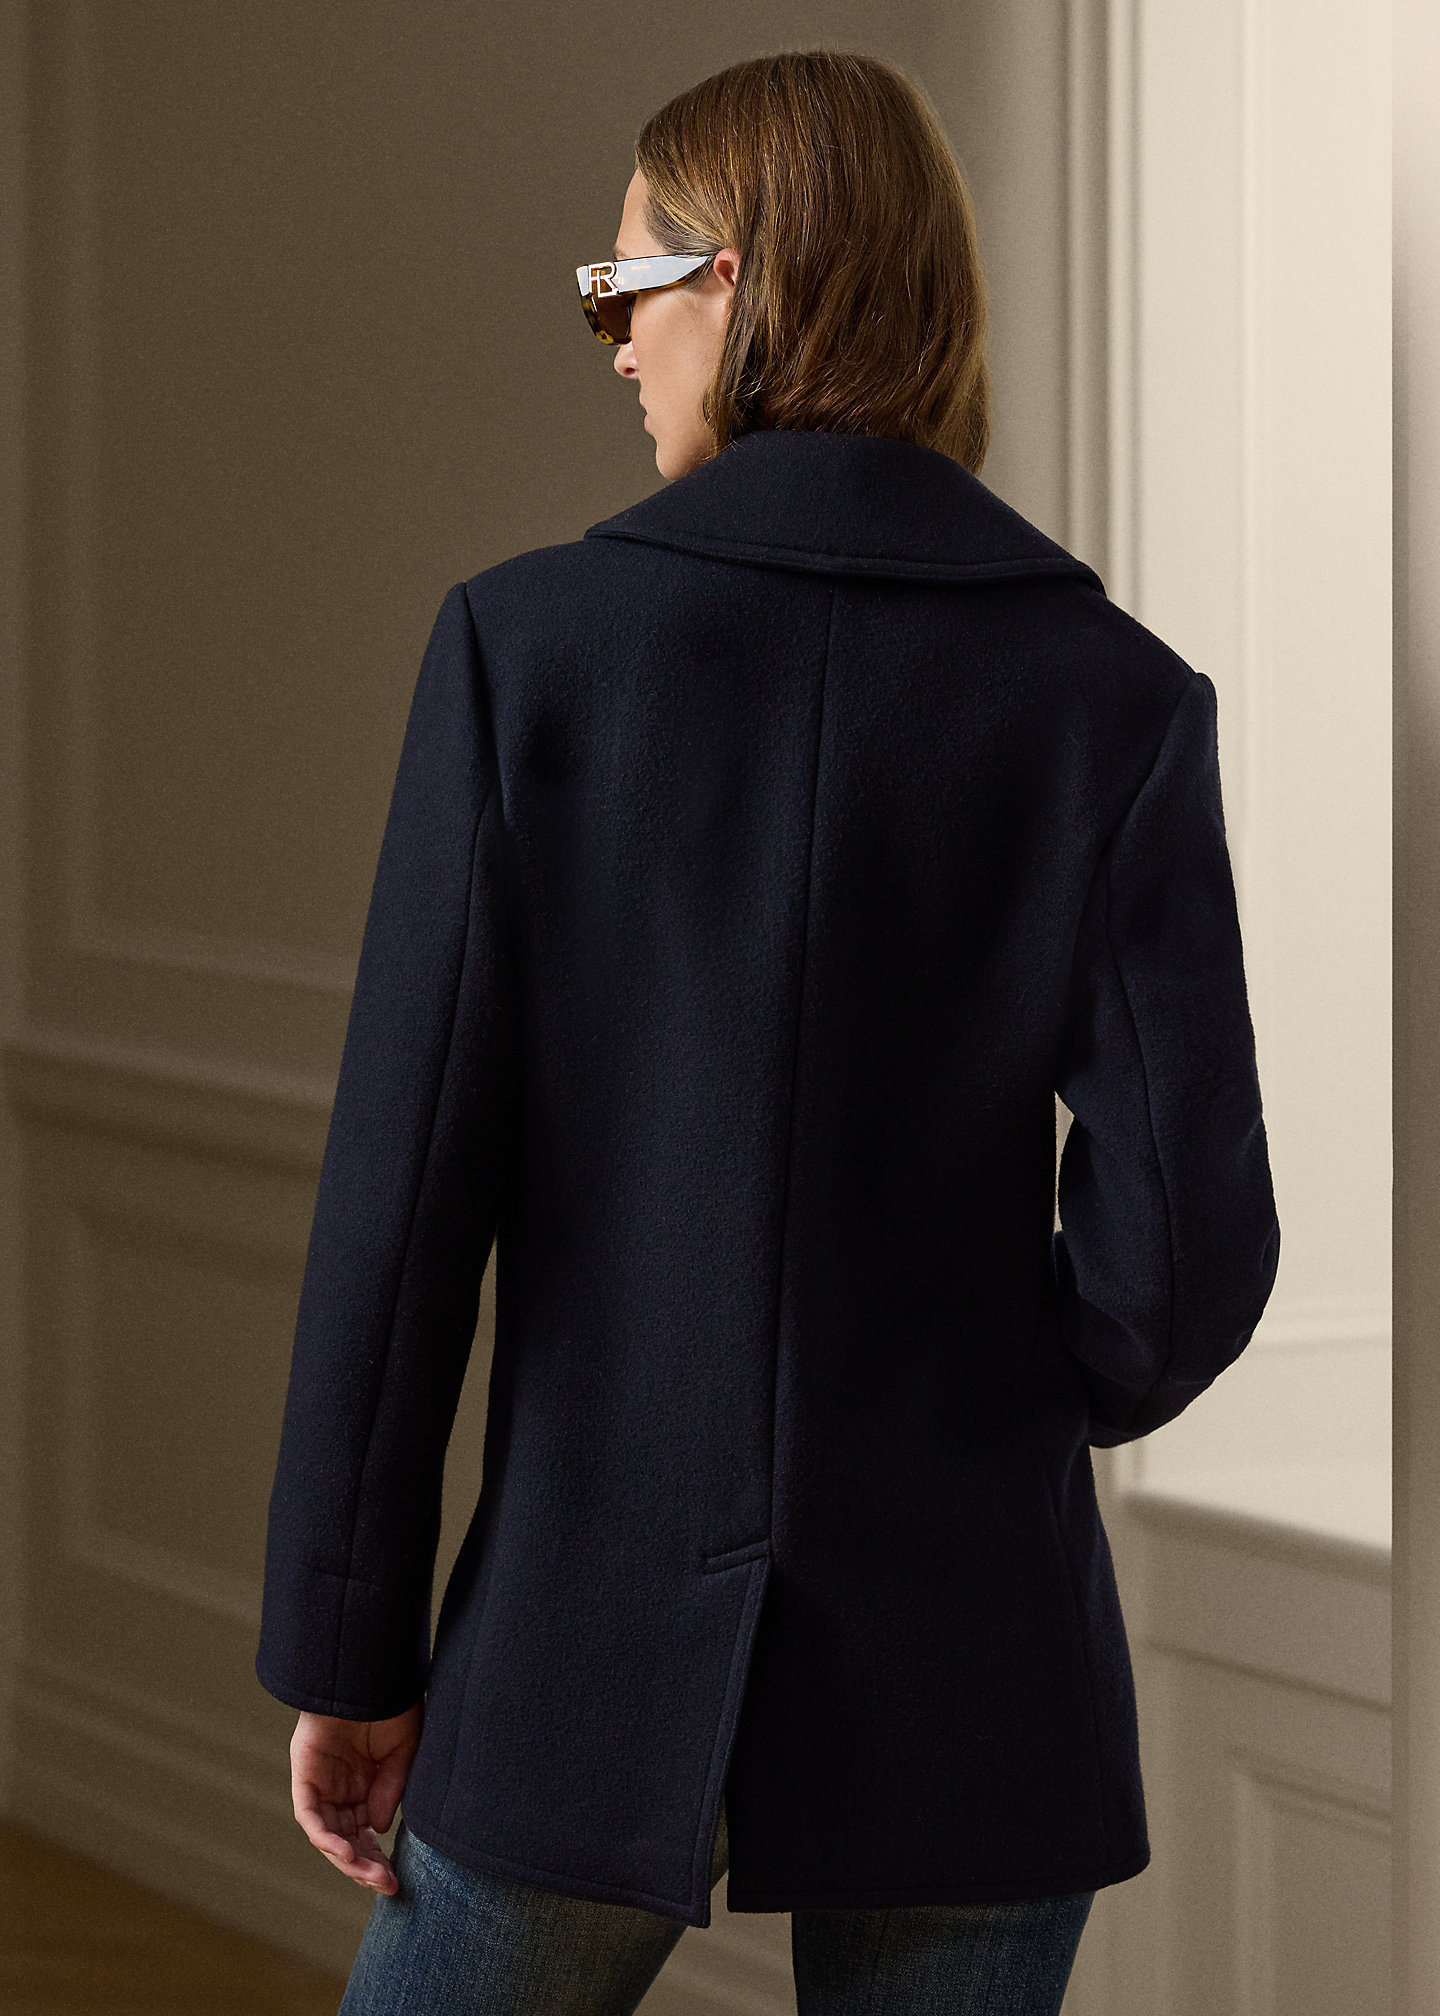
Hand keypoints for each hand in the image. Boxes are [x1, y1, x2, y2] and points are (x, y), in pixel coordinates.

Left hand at [289, 1699, 423, 1893]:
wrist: (369, 1671)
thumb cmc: (391, 1702)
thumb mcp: (406, 1750)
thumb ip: (392, 1789)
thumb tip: (378, 1829)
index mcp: (366, 1784)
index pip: (366, 1833)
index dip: (377, 1858)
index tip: (394, 1879)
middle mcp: (341, 1789)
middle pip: (346, 1839)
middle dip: (365, 1866)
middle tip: (386, 1884)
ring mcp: (322, 1784)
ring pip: (328, 1834)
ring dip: (347, 1858)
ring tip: (370, 1874)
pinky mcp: (305, 1775)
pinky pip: (310, 1816)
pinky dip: (326, 1836)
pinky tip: (346, 1851)